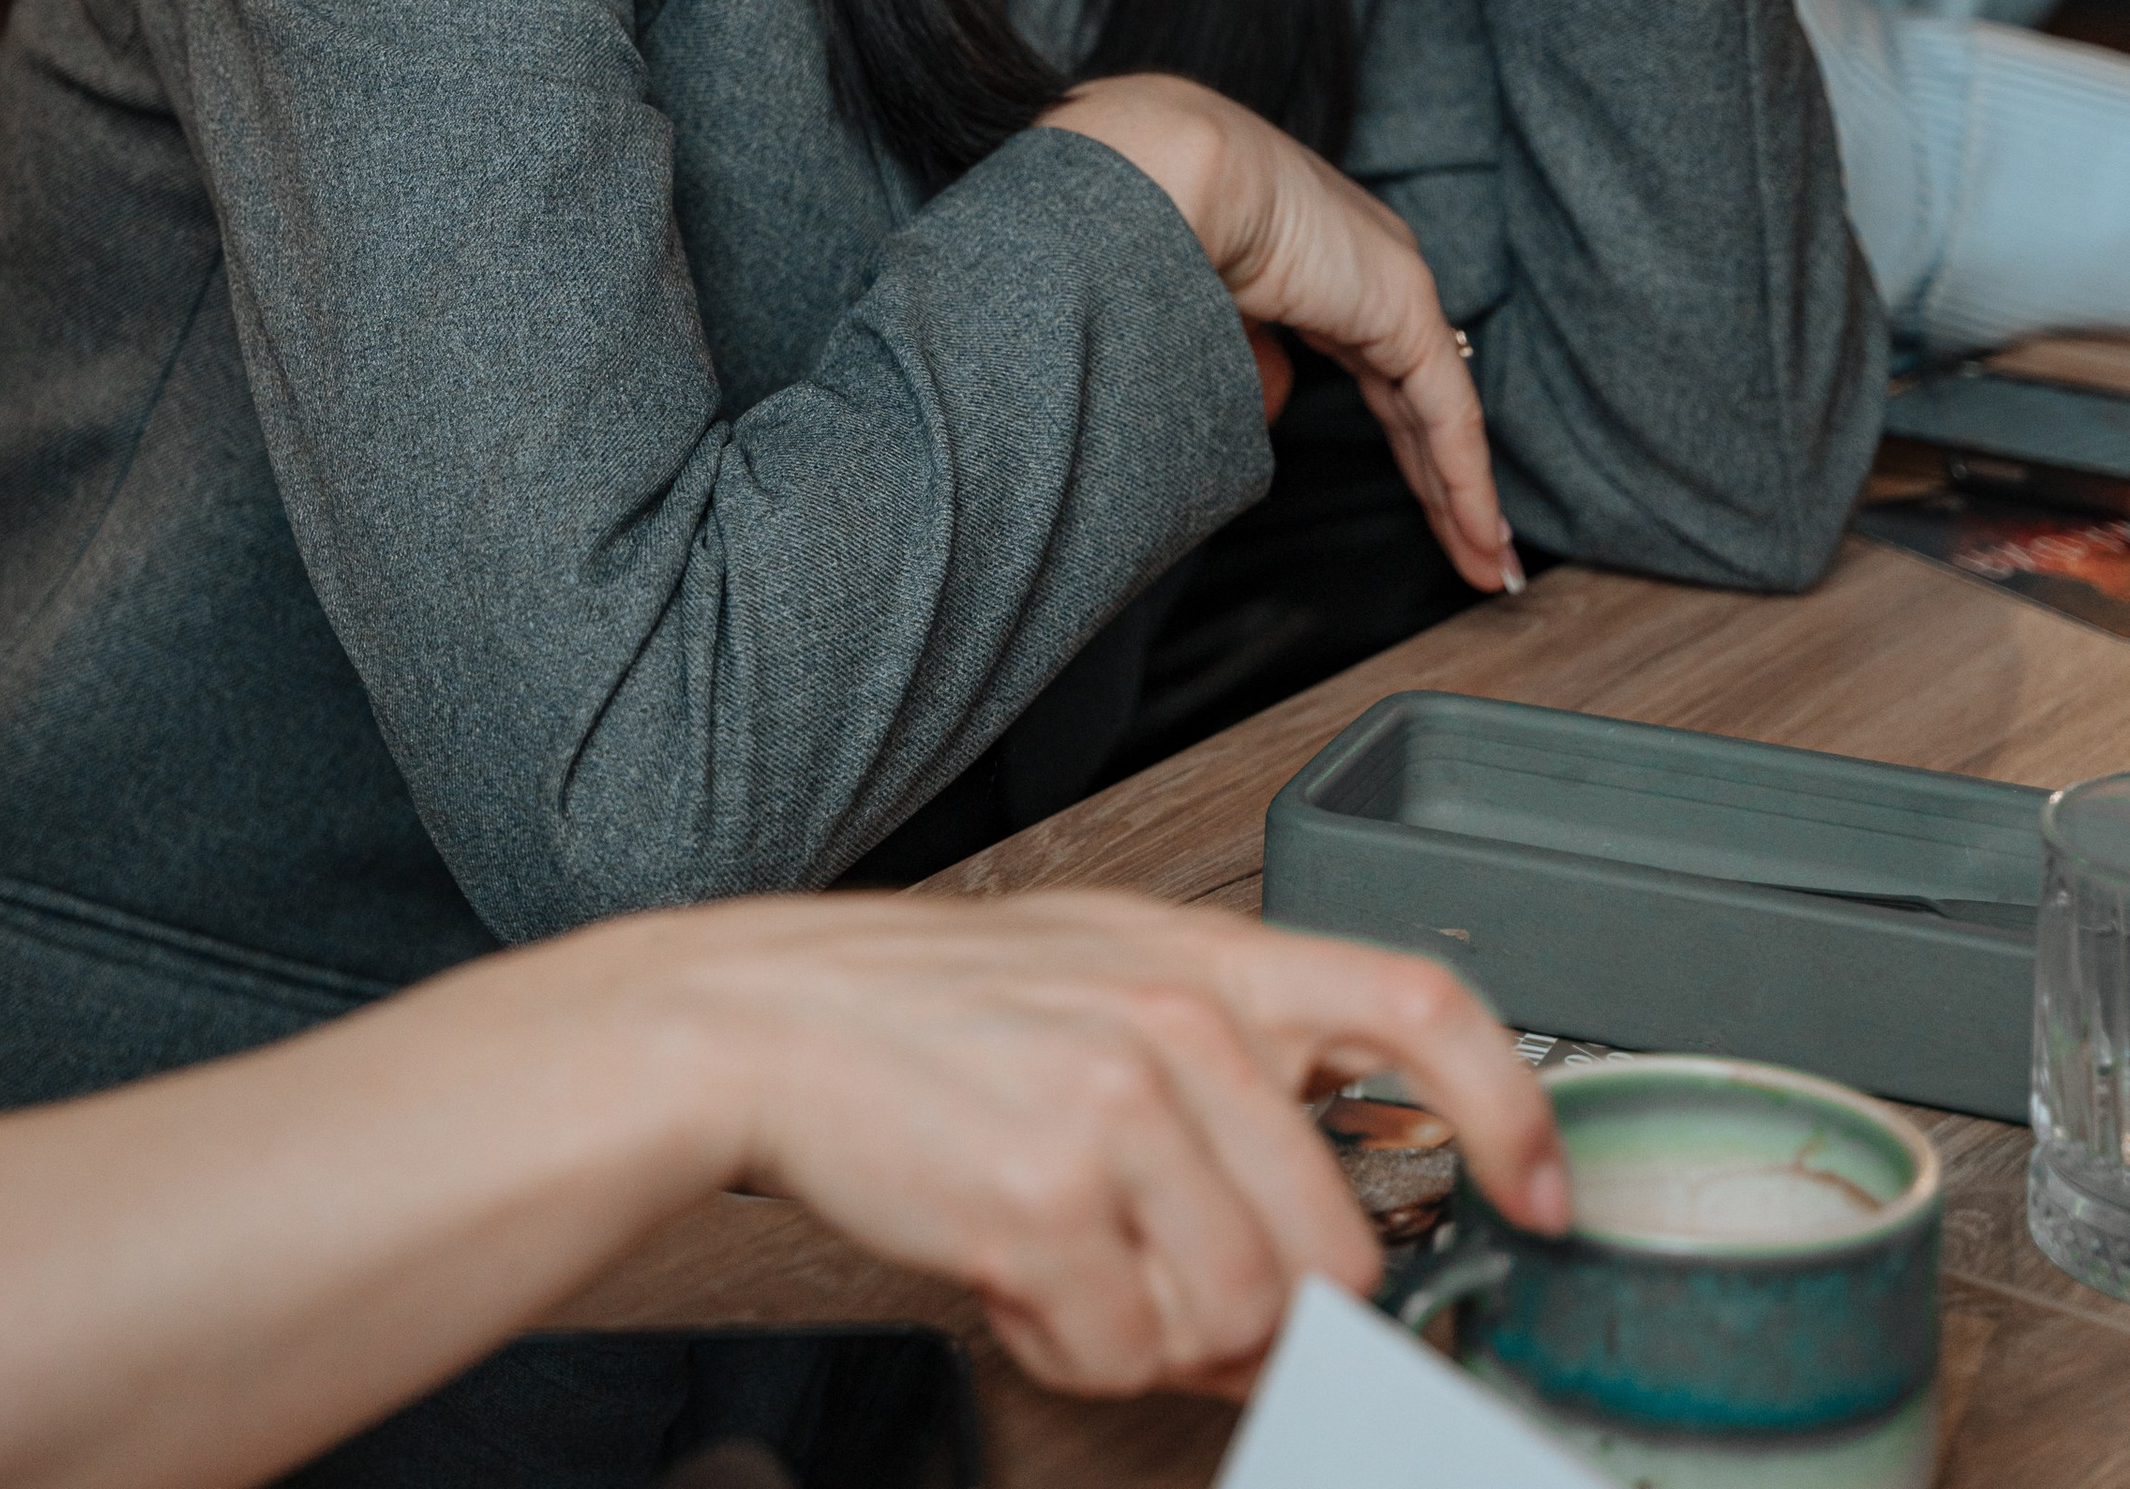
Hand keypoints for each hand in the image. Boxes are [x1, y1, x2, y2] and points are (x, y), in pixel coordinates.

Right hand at [662, 890, 1568, 1400]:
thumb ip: (1232, 1083)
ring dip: (1165, 1329)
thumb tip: (1334, 1250)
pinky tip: (1023, 1274)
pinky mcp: (1045, 1200)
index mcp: (1212, 958)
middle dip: (1277, 1309)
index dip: (1511, 1110)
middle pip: (1338, 1245)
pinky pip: (1129, 1352)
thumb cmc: (937, 1010)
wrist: (768, 1017)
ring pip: (1243, 1314)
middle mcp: (1182, 1021)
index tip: (1542, 1197)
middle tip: (1183, 1288)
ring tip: (1081, 1260)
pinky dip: (1078, 1344)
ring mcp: (1116, 1108)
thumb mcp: (1107, 983)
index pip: (1421, 1006)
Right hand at [1041, 72, 1513, 595]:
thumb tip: (1276, 404)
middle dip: (1444, 479)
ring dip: (1462, 496)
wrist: (1162, 172)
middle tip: (1476, 550)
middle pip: (1418, 400)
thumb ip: (1246, 358)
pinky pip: (1446, 412)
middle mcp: (1365, 267)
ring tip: (1490, 568)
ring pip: (1440, 414)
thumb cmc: (1150, 225)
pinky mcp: (1402, 306)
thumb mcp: (1204, 312)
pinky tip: (1480, 537)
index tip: (1416, 500)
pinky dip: (1464, 480)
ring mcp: (1390, 283)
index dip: (1401, 441)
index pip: (1379, 369)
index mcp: (1317, 260)